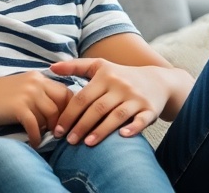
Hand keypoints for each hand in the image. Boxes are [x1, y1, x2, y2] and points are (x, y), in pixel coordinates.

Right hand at [0, 72, 72, 147]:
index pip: (66, 92)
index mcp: (38, 77)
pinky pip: (36, 126)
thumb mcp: (23, 88)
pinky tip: (34, 142)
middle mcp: (35, 83)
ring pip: (51, 115)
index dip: (70, 109)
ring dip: (49, 129)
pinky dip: (37, 137)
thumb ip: (41, 94)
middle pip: (62, 104)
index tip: (67, 122)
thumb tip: (61, 114)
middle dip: (63, 121)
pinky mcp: (18, 107)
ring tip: (43, 136)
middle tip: (58, 133)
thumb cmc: (0, 96)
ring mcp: (27, 94)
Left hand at [49, 58, 171, 145]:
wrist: (157, 80)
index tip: (58, 129)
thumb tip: (51, 68)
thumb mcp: (99, 66)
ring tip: (87, 143)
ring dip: (101, 130)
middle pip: (97, 108)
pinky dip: (133, 128)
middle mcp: (120, 86)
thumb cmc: (121, 75)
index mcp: (104, 76)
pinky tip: (121, 136)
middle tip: (68, 141)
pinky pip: (142, 120)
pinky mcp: (150, 109)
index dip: (69, 114)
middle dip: (81, 125)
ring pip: (117, 116)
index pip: (82, 97)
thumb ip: (75, 66)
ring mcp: (136, 98)